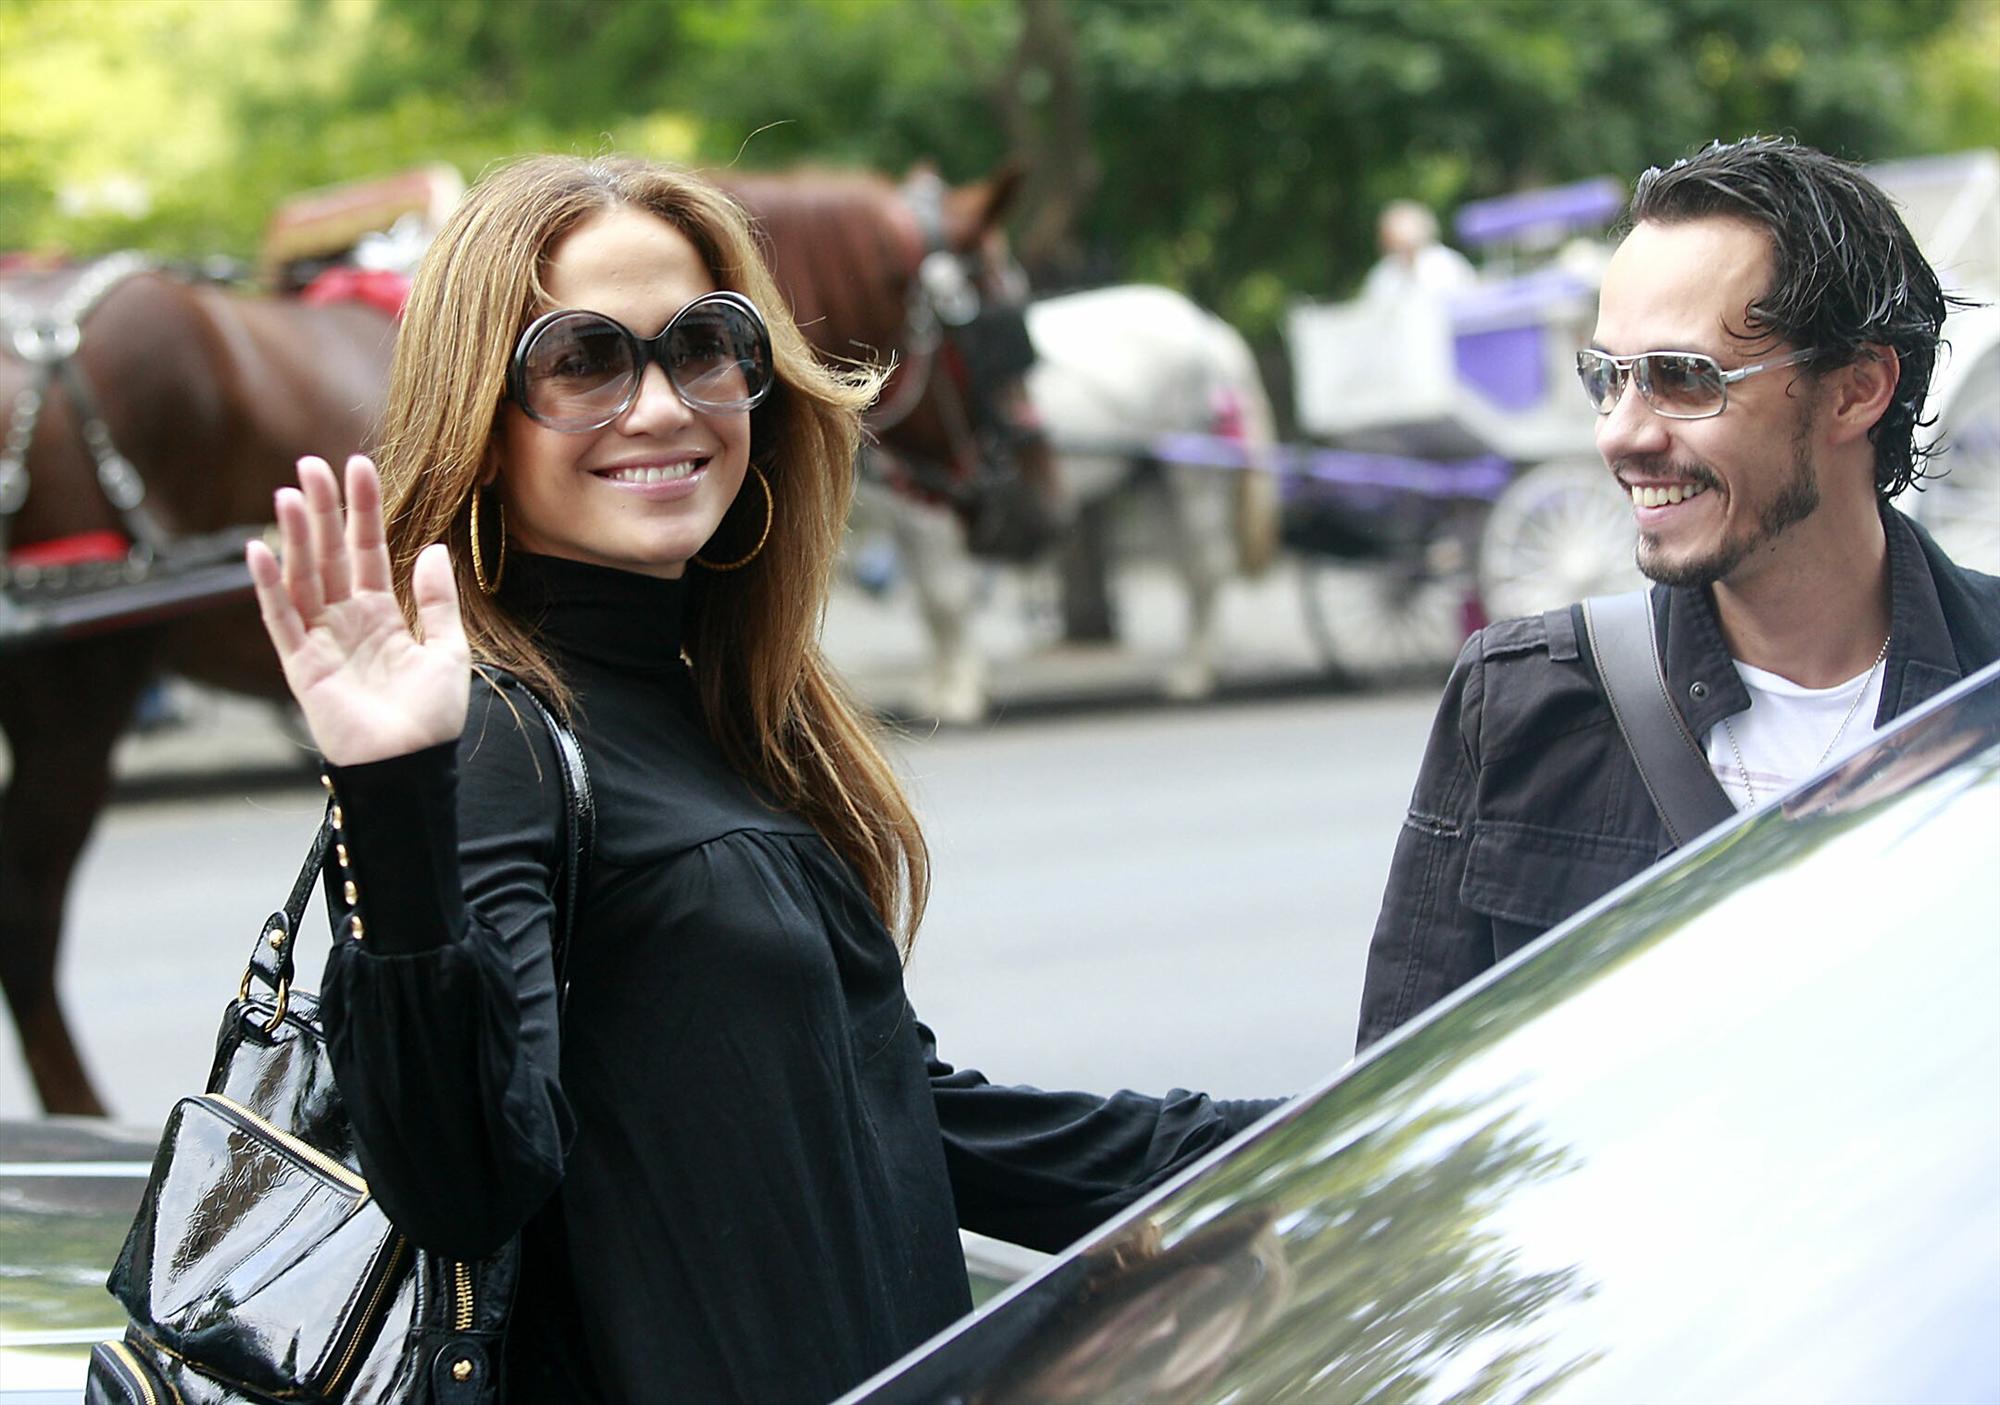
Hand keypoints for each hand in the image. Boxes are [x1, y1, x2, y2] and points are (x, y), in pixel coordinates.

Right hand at [247, 455, 470, 766]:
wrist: (411, 768)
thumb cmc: (430, 720)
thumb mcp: (449, 652)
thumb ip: (437, 602)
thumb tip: (433, 550)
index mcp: (382, 617)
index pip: (368, 552)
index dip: (362, 512)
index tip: (358, 467)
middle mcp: (347, 623)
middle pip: (330, 556)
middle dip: (322, 511)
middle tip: (311, 465)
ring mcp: (321, 641)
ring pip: (304, 578)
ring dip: (296, 537)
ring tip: (289, 493)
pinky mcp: (301, 666)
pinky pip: (281, 619)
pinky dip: (269, 587)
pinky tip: (261, 551)